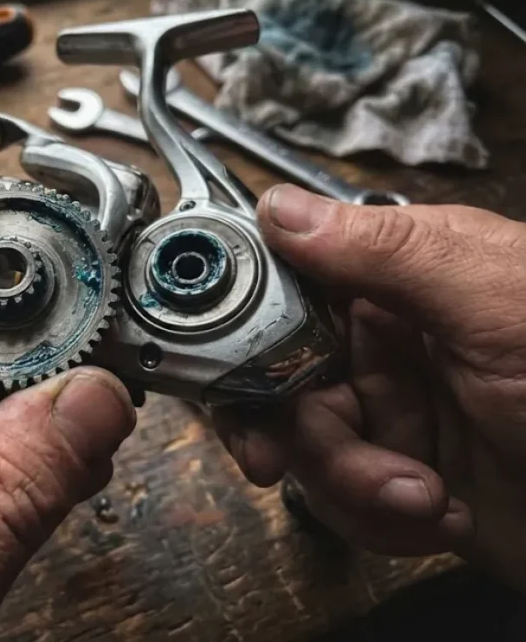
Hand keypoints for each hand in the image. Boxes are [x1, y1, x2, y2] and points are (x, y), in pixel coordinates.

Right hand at [216, 184, 525, 588]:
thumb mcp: (500, 303)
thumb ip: (388, 250)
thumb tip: (280, 208)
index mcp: (403, 275)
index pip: (286, 283)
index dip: (243, 327)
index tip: (226, 372)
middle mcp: (386, 339)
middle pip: (275, 375)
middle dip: (296, 430)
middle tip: (306, 459)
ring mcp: (393, 410)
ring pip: (302, 444)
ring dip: (350, 483)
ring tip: (421, 499)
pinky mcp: (400, 476)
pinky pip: (338, 496)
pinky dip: (377, 516)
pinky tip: (437, 517)